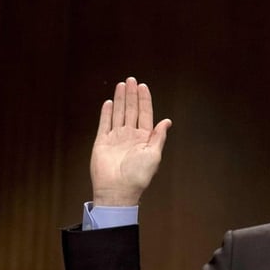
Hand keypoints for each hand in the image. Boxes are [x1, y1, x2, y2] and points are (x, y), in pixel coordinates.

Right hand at [90, 76, 171, 205]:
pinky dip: (106, 113)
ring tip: (121, 85)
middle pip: (131, 110)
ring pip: (118, 113)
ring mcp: (116, 138)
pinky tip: (109, 102)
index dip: (144, 100)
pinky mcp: (102, 141)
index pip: (145, 114)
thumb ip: (158, 137)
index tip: (143, 87)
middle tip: (131, 80)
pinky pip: (104, 124)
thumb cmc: (138, 176)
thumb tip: (167, 121)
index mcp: (144, 139)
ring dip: (120, 99)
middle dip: (132, 95)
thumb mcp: (154, 155)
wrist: (117, 189)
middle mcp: (130, 136)